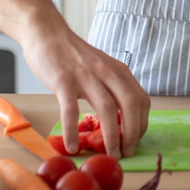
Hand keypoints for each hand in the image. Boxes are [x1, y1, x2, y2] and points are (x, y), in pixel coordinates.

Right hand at [20, 23, 150, 157]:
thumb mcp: (102, 67)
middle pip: (131, 105)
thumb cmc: (74, 56)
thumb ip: (112, 87)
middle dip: (133, 133)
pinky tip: (73, 148)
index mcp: (119, 71)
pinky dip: (73, 131)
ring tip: (110, 155)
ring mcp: (86, 76)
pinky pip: (70, 110)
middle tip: (127, 153)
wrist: (47, 33)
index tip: (135, 140)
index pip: (141, 100)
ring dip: (112, 137)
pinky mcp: (63, 81)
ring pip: (107, 109)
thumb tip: (120, 117)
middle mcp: (107, 72)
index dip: (142, 123)